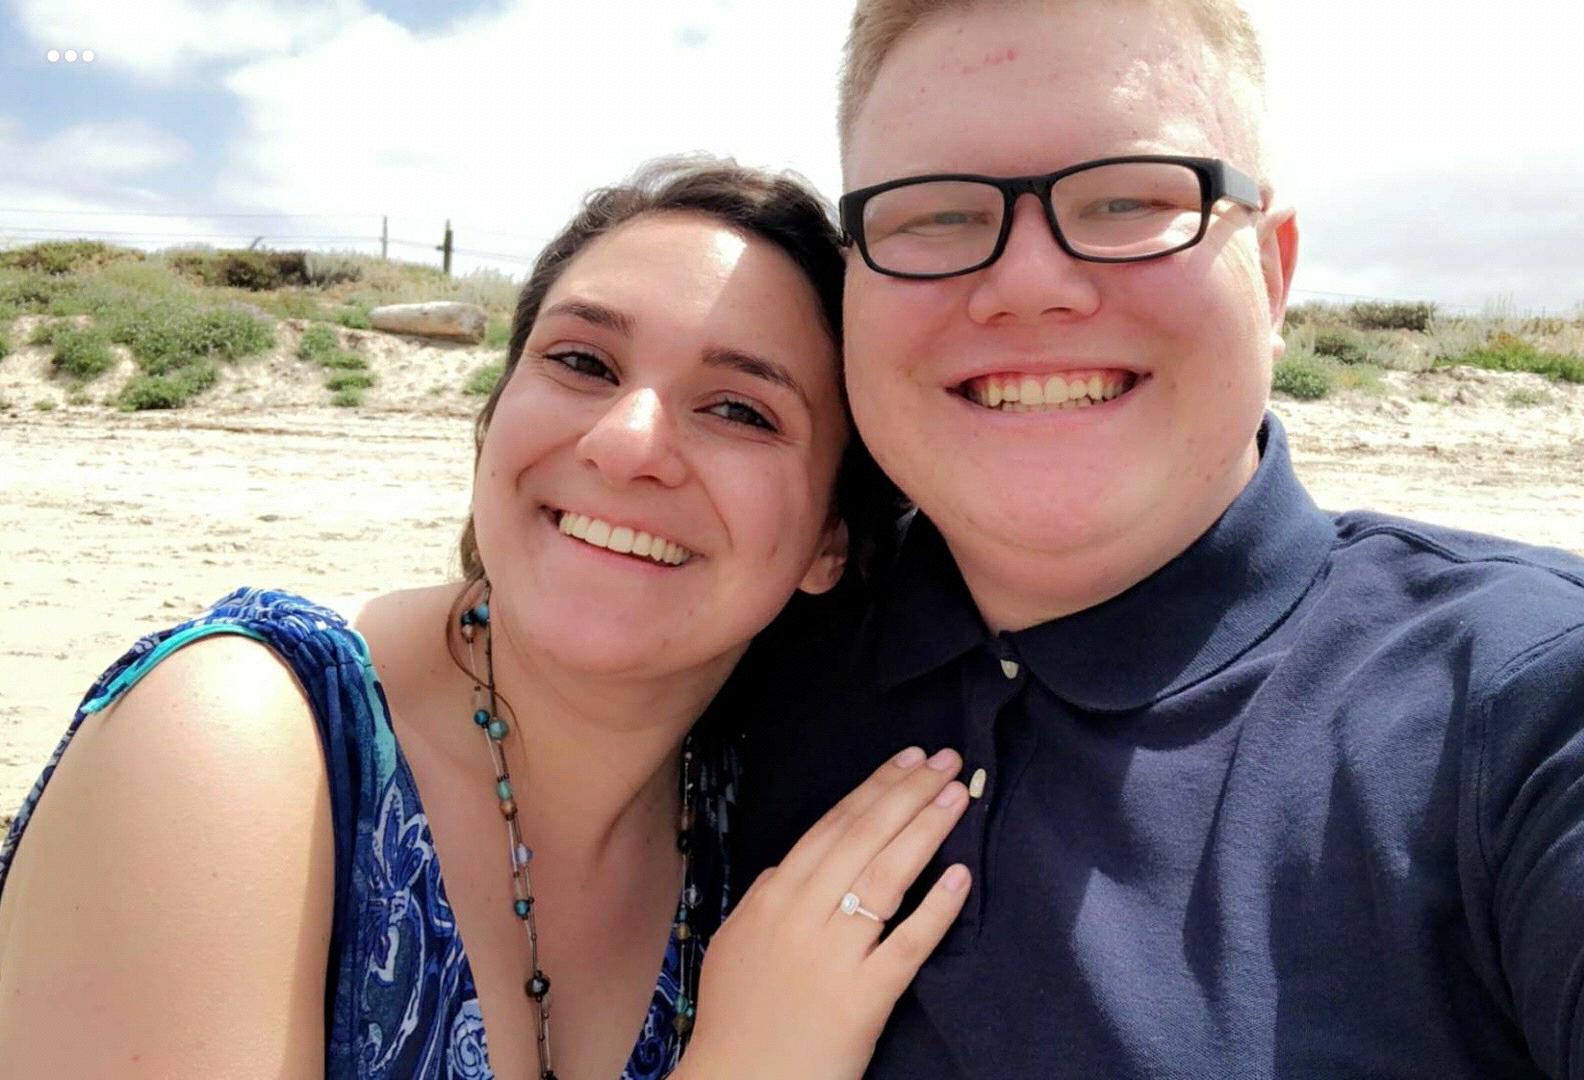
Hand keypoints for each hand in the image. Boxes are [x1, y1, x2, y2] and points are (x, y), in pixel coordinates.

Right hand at [680, 747, 971, 1079]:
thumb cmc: (737, 1019)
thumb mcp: (735, 943)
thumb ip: (765, 898)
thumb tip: (790, 864)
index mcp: (772, 898)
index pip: (832, 827)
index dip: (875, 788)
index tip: (909, 760)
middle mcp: (802, 917)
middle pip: (864, 838)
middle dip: (909, 793)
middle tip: (947, 760)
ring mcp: (834, 956)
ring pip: (888, 876)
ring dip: (927, 829)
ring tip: (958, 797)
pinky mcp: (865, 997)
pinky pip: (908, 943)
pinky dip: (937, 906)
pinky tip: (961, 875)